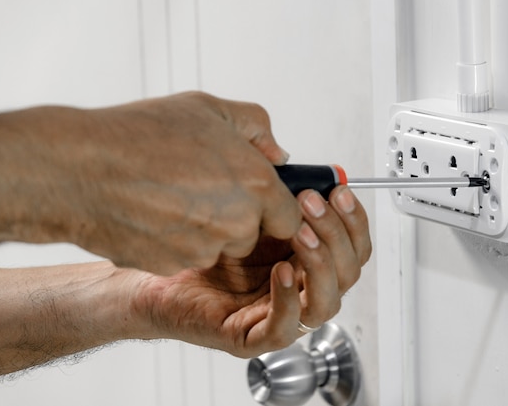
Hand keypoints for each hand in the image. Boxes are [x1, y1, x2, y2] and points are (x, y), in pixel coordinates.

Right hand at [0, 92, 301, 273]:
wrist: (80, 169)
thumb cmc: (141, 133)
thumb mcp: (208, 108)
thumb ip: (256, 127)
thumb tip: (278, 152)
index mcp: (256, 183)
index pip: (291, 217)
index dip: (275, 207)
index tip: (260, 197)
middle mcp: (237, 222)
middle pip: (254, 233)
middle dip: (239, 216)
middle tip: (205, 186)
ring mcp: (205, 249)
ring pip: (220, 247)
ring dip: (207, 228)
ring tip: (172, 194)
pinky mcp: (174, 265)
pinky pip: (188, 257)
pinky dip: (177, 241)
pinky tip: (153, 212)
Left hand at [134, 186, 370, 356]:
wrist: (154, 275)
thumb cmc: (200, 244)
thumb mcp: (246, 210)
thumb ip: (276, 191)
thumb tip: (301, 170)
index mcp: (304, 262)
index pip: (352, 249)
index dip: (353, 222)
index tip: (340, 192)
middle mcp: (298, 289)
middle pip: (348, 273)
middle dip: (336, 235)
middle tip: (310, 204)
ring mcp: (278, 316)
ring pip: (327, 304)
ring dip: (321, 265)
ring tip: (299, 233)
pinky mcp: (250, 337)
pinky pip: (285, 329)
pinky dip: (288, 301)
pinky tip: (278, 272)